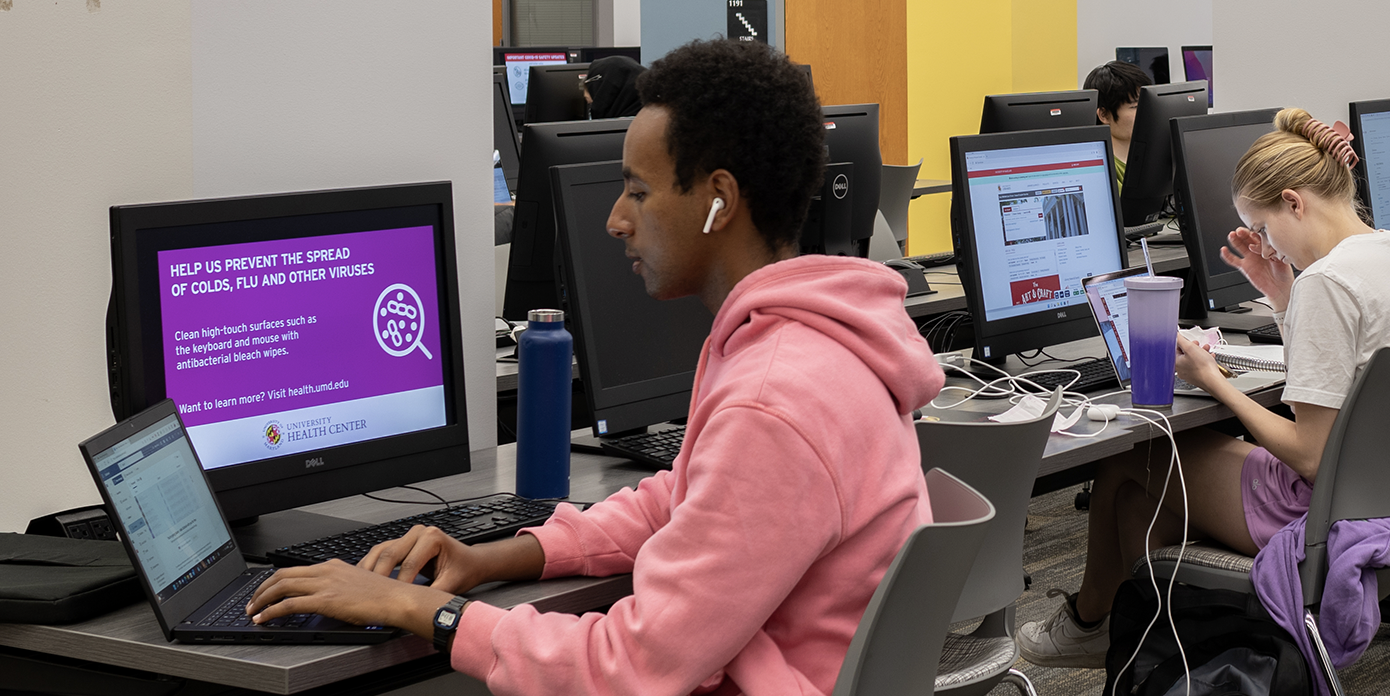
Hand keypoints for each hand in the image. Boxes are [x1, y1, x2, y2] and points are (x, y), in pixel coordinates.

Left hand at [245, 560, 453, 638]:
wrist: (397, 599)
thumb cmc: (384, 595)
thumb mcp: (357, 584)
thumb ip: (339, 587)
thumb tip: (326, 597)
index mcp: (333, 566)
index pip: (295, 569)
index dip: (275, 580)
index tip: (266, 591)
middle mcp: (326, 570)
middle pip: (282, 574)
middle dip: (261, 589)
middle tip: (252, 601)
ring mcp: (325, 584)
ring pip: (282, 586)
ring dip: (262, 599)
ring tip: (253, 611)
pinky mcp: (326, 600)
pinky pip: (290, 603)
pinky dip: (272, 611)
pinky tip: (265, 618)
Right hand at [359, 525, 482, 593]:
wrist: (471, 562)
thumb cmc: (464, 570)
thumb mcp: (451, 584)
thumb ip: (432, 596)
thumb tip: (414, 610)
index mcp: (432, 538)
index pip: (409, 564)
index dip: (400, 585)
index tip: (392, 602)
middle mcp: (419, 532)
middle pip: (390, 554)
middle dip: (379, 577)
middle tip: (371, 596)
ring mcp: (408, 535)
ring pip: (381, 551)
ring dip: (370, 570)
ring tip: (362, 588)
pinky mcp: (401, 542)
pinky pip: (380, 551)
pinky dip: (371, 565)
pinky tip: (364, 578)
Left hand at [1174, 337, 1226, 392]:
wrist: (1213, 380)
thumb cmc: (1202, 367)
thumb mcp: (1190, 348)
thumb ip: (1181, 340)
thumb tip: (1175, 335)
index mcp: (1176, 363)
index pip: (1175, 349)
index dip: (1183, 343)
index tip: (1189, 341)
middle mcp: (1180, 369)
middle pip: (1185, 354)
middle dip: (1193, 347)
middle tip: (1198, 345)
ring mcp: (1189, 374)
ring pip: (1193, 359)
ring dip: (1200, 352)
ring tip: (1206, 349)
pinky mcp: (1197, 376)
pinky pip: (1199, 365)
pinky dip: (1204, 360)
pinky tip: (1210, 357)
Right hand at [1220, 228, 1293, 308]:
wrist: (1280, 289)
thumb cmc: (1284, 274)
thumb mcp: (1282, 259)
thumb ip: (1272, 251)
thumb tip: (1264, 246)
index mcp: (1268, 247)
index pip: (1259, 237)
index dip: (1255, 233)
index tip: (1254, 232)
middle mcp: (1258, 251)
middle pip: (1247, 239)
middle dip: (1243, 234)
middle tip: (1240, 231)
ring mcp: (1250, 258)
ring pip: (1240, 247)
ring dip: (1235, 240)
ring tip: (1232, 235)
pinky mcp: (1244, 267)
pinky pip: (1233, 260)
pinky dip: (1227, 255)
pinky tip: (1224, 250)